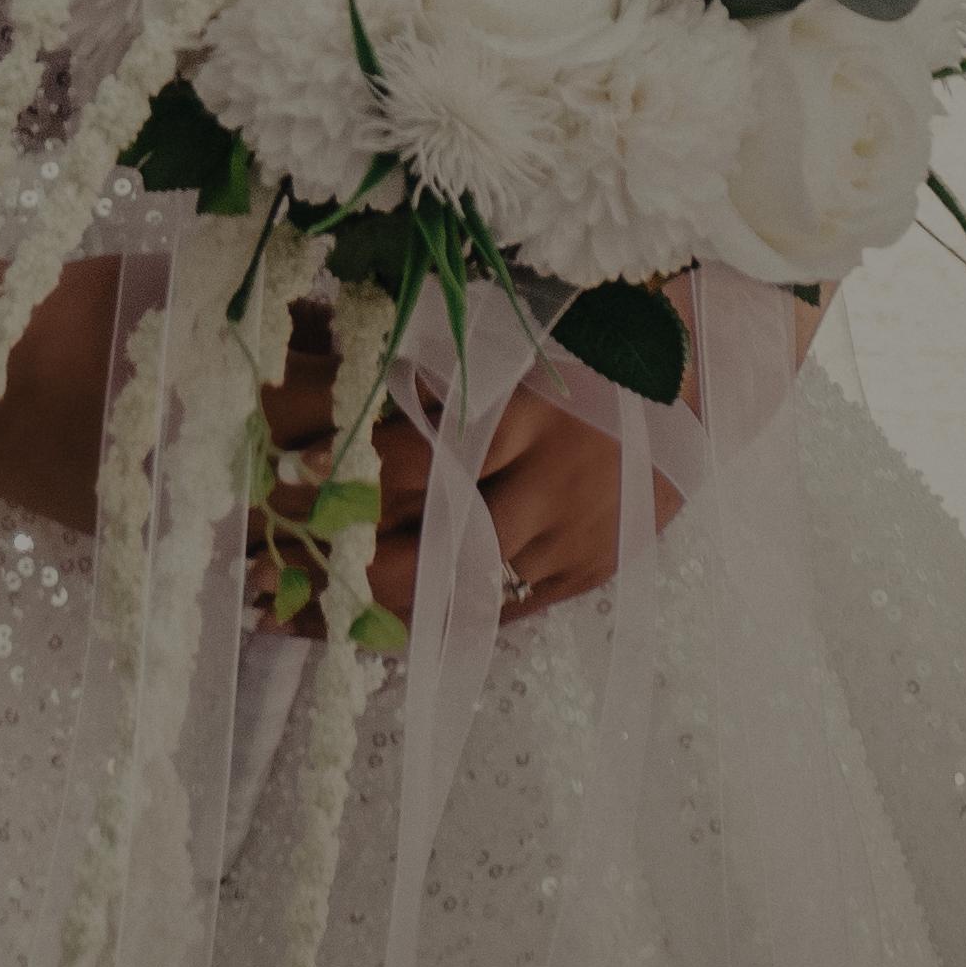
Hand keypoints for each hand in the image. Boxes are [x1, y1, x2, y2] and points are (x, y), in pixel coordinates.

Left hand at [254, 299, 687, 636]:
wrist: (703, 375)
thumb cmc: (592, 336)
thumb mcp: (513, 337)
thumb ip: (433, 361)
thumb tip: (317, 348)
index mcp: (520, 406)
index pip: (417, 451)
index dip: (351, 470)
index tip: (282, 474)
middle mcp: (543, 475)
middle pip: (430, 538)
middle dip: (343, 559)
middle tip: (262, 568)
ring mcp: (570, 531)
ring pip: (463, 589)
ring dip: (374, 606)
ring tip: (299, 613)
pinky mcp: (591, 570)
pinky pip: (506, 614)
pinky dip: (441, 623)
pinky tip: (379, 630)